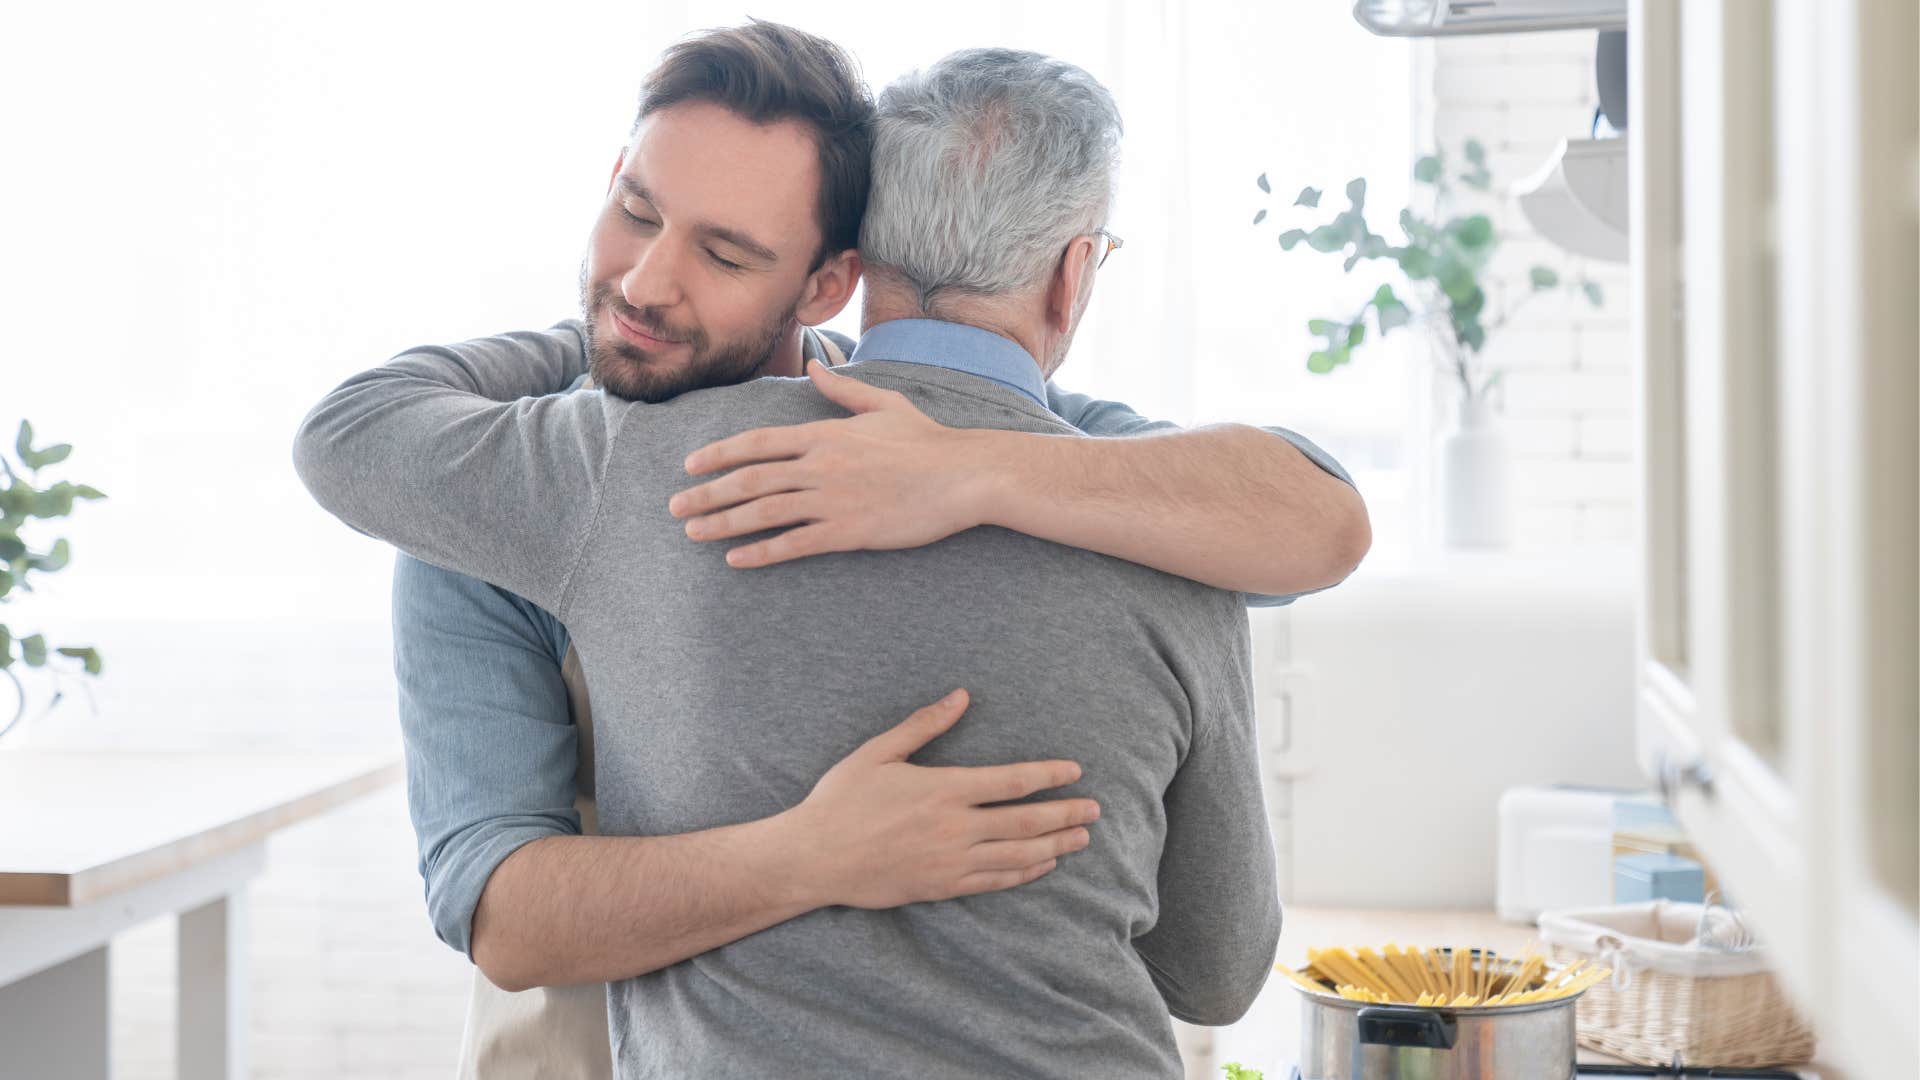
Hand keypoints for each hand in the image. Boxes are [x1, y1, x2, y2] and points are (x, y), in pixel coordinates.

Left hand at [668, 360, 994, 567]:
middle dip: (706, 493)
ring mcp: (832, 499)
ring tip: (694, 532)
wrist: (963, 475)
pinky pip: (794, 543)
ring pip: (763, 511)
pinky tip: (736, 559)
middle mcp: (820, 465)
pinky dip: (761, 552)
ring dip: (722, 523)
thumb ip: (842, 389)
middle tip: (675, 506)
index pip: (758, 442)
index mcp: (824, 433)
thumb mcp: (884, 404)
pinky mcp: (849, 531)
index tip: (691, 465)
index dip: (719, 454)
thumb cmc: (927, 440)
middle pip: (749, 478)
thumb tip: (813, 366)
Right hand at [782, 689, 1098, 909]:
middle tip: (1094, 810)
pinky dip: (1024, 874)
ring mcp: (951, 861)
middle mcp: (955, 827)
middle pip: (1027, 822)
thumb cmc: (841, 799)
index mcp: (944, 788)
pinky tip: (1042, 866)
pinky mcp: (941, 887)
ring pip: (1018, 855)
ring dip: (1055, 846)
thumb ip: (924, 724)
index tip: (1075, 772)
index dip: (1050, 776)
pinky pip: (994, 882)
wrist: (814, 857)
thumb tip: (961, 696)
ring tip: (1080, 839)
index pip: (1013, 781)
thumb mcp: (878, 752)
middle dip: (1066, 814)